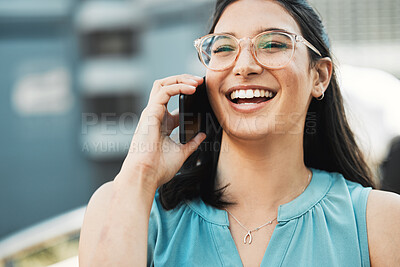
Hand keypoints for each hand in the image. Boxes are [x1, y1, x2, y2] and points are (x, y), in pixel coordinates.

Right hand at [117, 74, 206, 190]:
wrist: (146, 176)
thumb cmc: (158, 168)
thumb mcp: (181, 153)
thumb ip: (191, 143)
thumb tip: (202, 135)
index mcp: (161, 123)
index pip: (172, 100)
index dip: (187, 93)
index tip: (202, 93)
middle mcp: (155, 115)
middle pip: (165, 87)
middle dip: (182, 80)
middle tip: (199, 82)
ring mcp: (151, 113)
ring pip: (162, 84)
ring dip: (181, 79)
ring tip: (197, 82)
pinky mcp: (150, 113)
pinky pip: (164, 91)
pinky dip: (178, 87)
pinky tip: (191, 89)